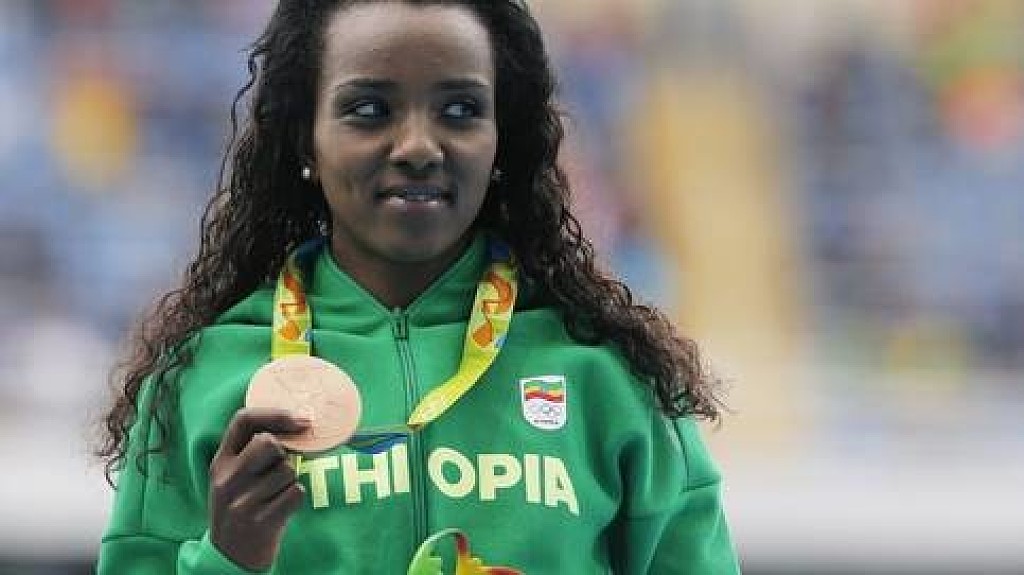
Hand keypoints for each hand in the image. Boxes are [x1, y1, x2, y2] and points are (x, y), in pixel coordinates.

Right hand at [209, 408, 309, 570]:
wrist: (231, 556)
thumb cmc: (242, 508)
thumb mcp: (234, 478)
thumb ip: (251, 453)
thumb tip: (298, 425)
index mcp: (220, 463)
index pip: (244, 420)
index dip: (276, 414)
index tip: (301, 420)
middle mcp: (227, 479)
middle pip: (270, 443)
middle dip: (284, 455)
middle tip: (278, 473)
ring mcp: (241, 501)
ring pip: (288, 470)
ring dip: (290, 481)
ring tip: (274, 497)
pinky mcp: (260, 521)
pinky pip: (296, 493)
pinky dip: (296, 499)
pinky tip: (281, 509)